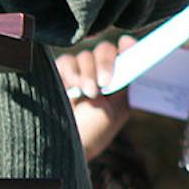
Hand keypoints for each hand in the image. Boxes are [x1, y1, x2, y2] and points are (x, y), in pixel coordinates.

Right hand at [55, 36, 136, 160]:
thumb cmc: (94, 132)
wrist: (65, 144)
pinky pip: (65, 61)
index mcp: (118, 81)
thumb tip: (130, 60)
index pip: (125, 55)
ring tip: (86, 94)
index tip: (127, 44)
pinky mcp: (58, 74)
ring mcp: (78, 73)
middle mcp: (98, 73)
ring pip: (84, 55)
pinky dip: (69, 71)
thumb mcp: (117, 109)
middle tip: (103, 83)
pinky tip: (70, 87)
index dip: (128, 46)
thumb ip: (123, 84)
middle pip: (104, 50)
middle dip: (105, 63)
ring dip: (87, 73)